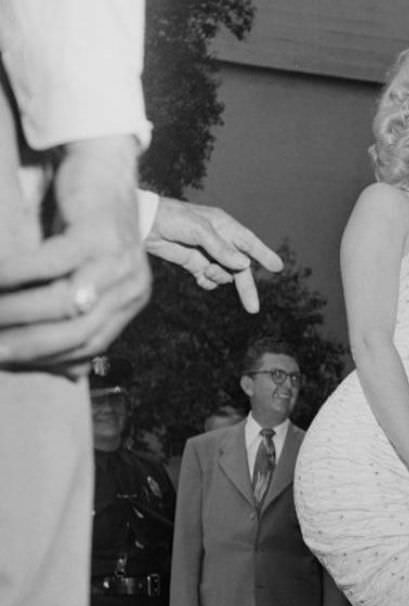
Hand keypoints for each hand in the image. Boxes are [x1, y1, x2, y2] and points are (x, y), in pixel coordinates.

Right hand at [0, 136, 149, 368]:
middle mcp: (131, 285)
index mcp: (131, 300)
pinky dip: (15, 275)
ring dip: (17, 313)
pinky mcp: (95, 233)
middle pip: (79, 333)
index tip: (11, 361)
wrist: (103, 162)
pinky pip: (49, 265)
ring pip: (63, 304)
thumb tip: (70, 375)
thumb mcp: (85, 274)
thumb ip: (80, 317)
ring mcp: (118, 261)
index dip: (49, 360)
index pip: (90, 347)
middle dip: (30, 346)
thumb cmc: (84, 223)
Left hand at [145, 197, 283, 312]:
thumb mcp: (199, 230)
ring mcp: (207, 254)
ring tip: (204, 270)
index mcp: (225, 226)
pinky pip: (209, 280)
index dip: (264, 255)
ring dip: (217, 278)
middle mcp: (219, 241)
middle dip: (246, 287)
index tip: (278, 267)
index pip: (249, 243)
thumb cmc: (173, 219)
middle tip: (252, 308)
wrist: (146, 225)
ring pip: (224, 275)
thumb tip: (243, 264)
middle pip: (240, 268)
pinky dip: (206, 282)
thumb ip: (221, 248)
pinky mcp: (194, 264)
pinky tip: (198, 276)